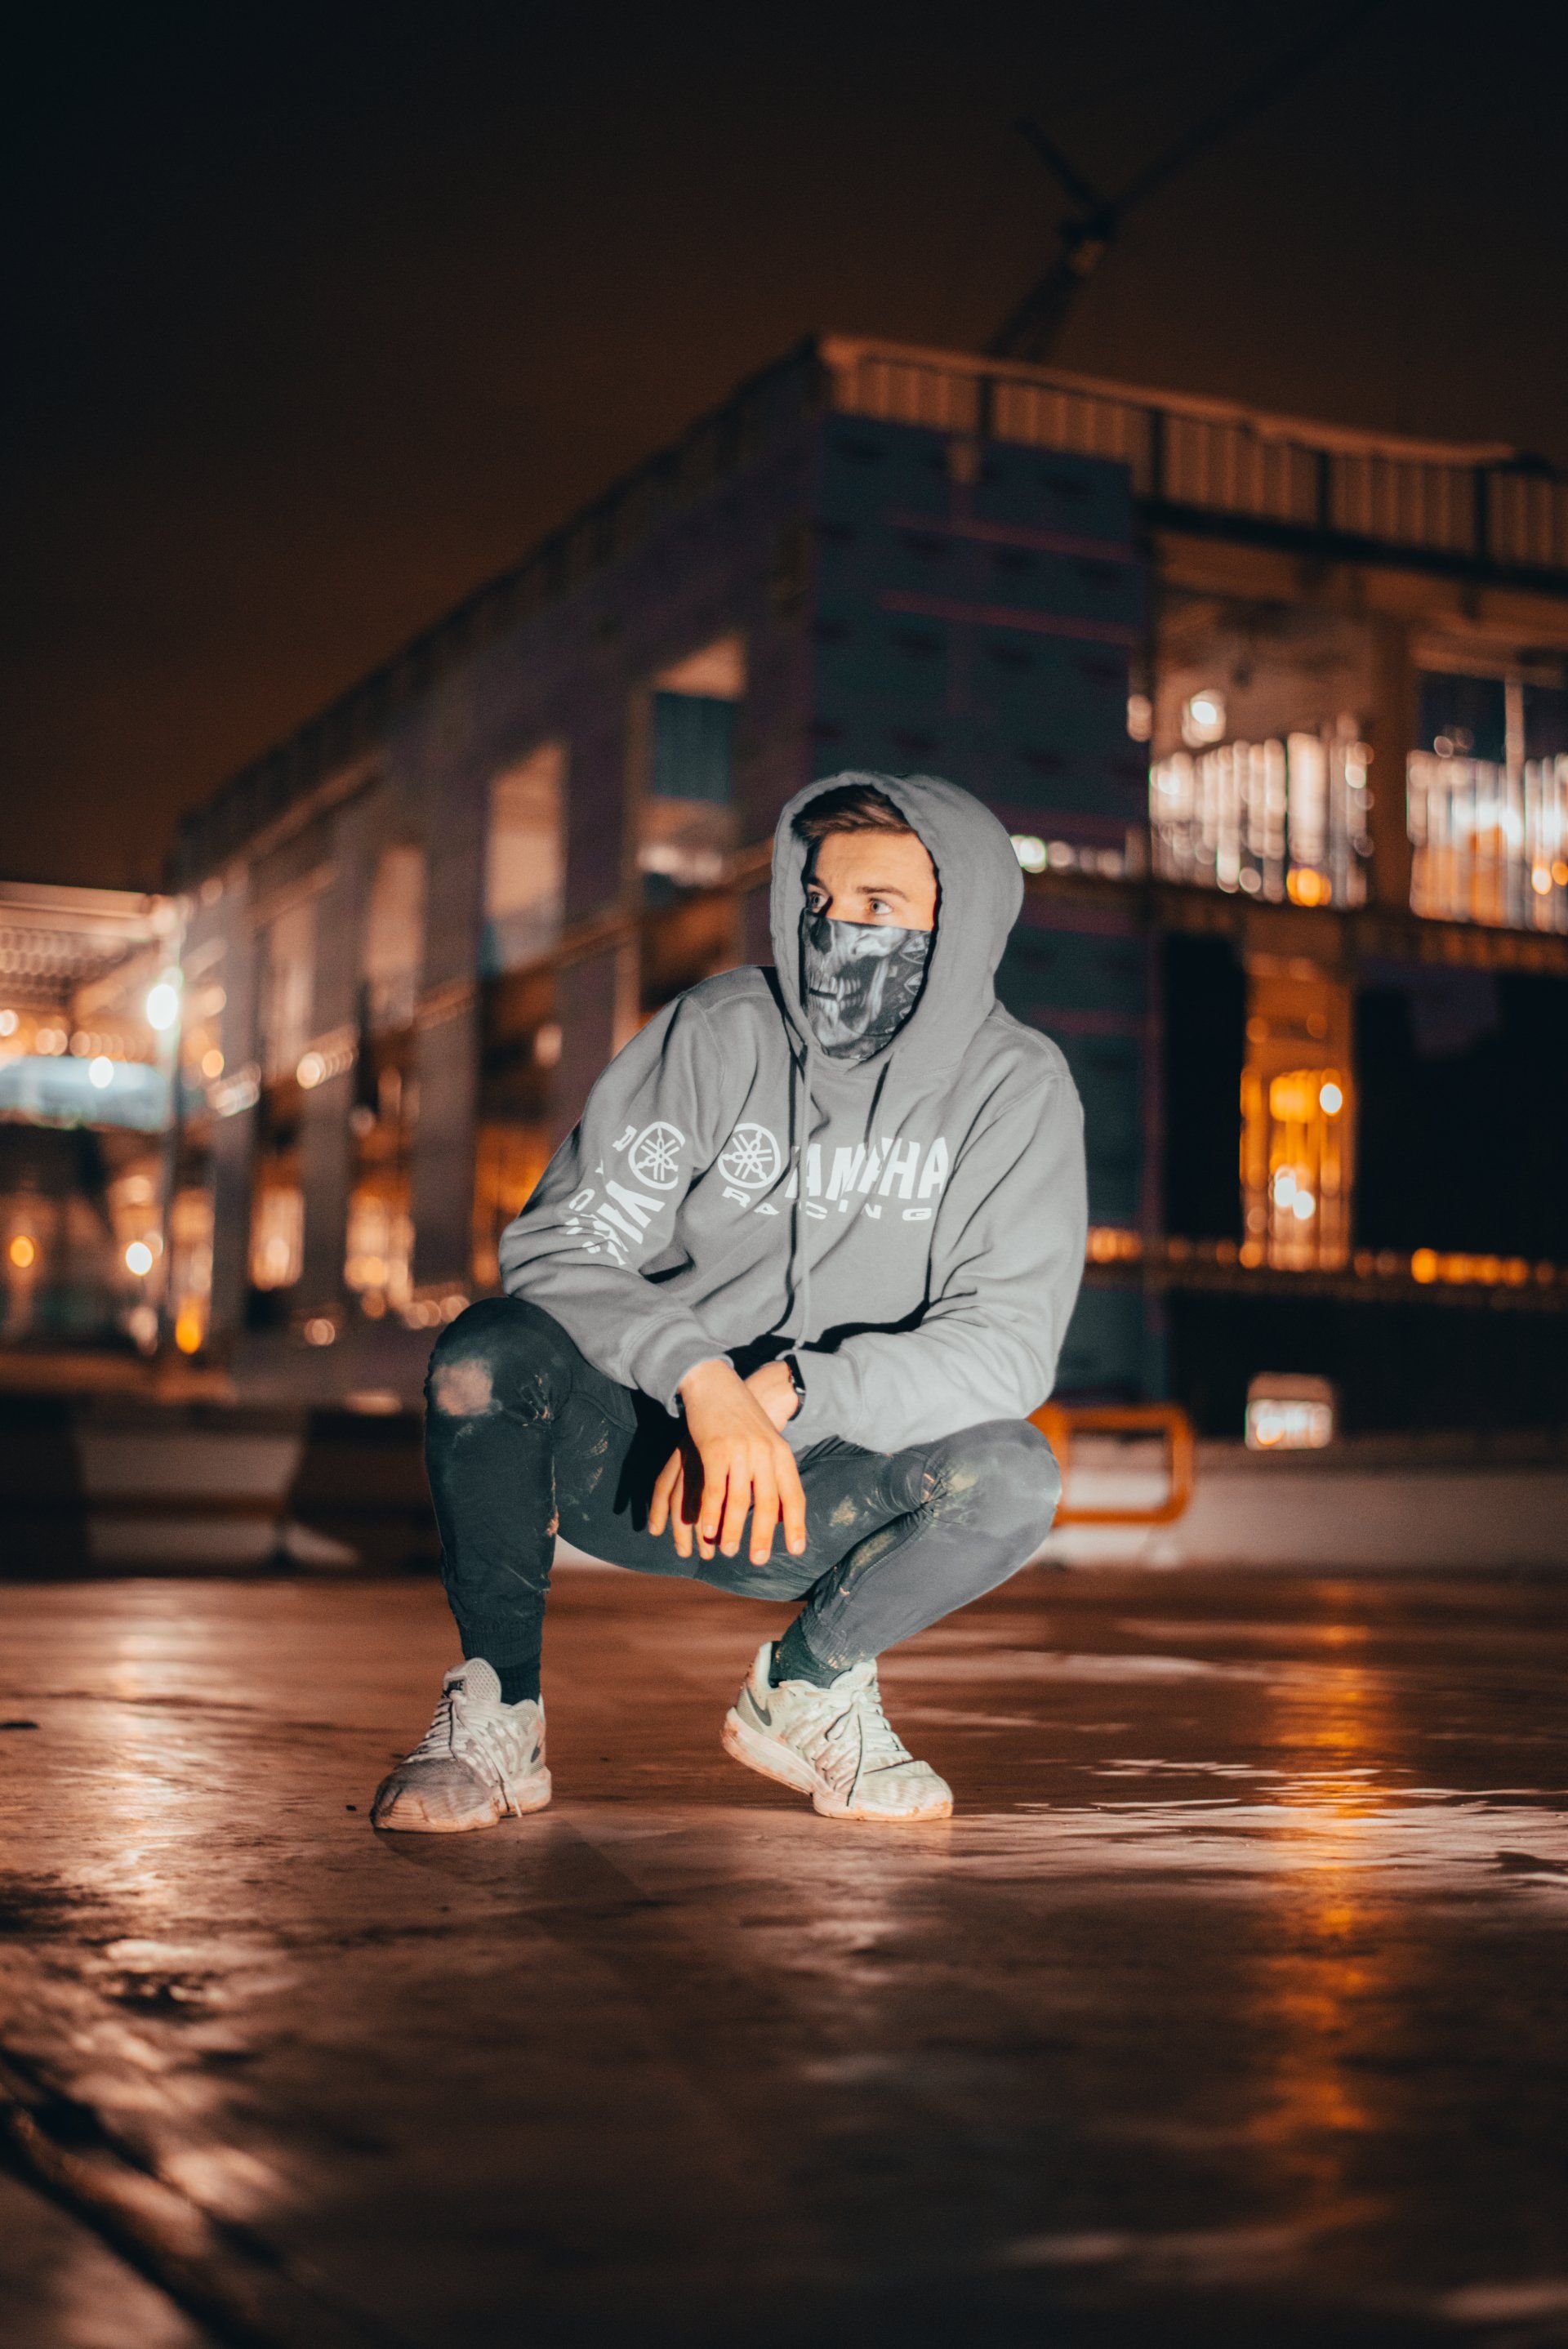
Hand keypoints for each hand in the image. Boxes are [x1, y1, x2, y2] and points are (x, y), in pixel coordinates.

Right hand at [648, 1358, 806, 1565]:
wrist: (716, 1384)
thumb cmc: (742, 1417)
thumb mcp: (767, 1441)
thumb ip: (775, 1474)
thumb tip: (781, 1512)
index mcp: (781, 1453)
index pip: (794, 1494)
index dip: (795, 1524)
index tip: (794, 1550)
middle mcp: (765, 1453)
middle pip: (768, 1502)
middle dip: (762, 1535)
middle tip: (757, 1560)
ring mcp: (740, 1451)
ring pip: (740, 1500)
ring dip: (733, 1529)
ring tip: (729, 1551)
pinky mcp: (715, 1450)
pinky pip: (714, 1490)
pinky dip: (710, 1513)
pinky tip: (705, 1531)